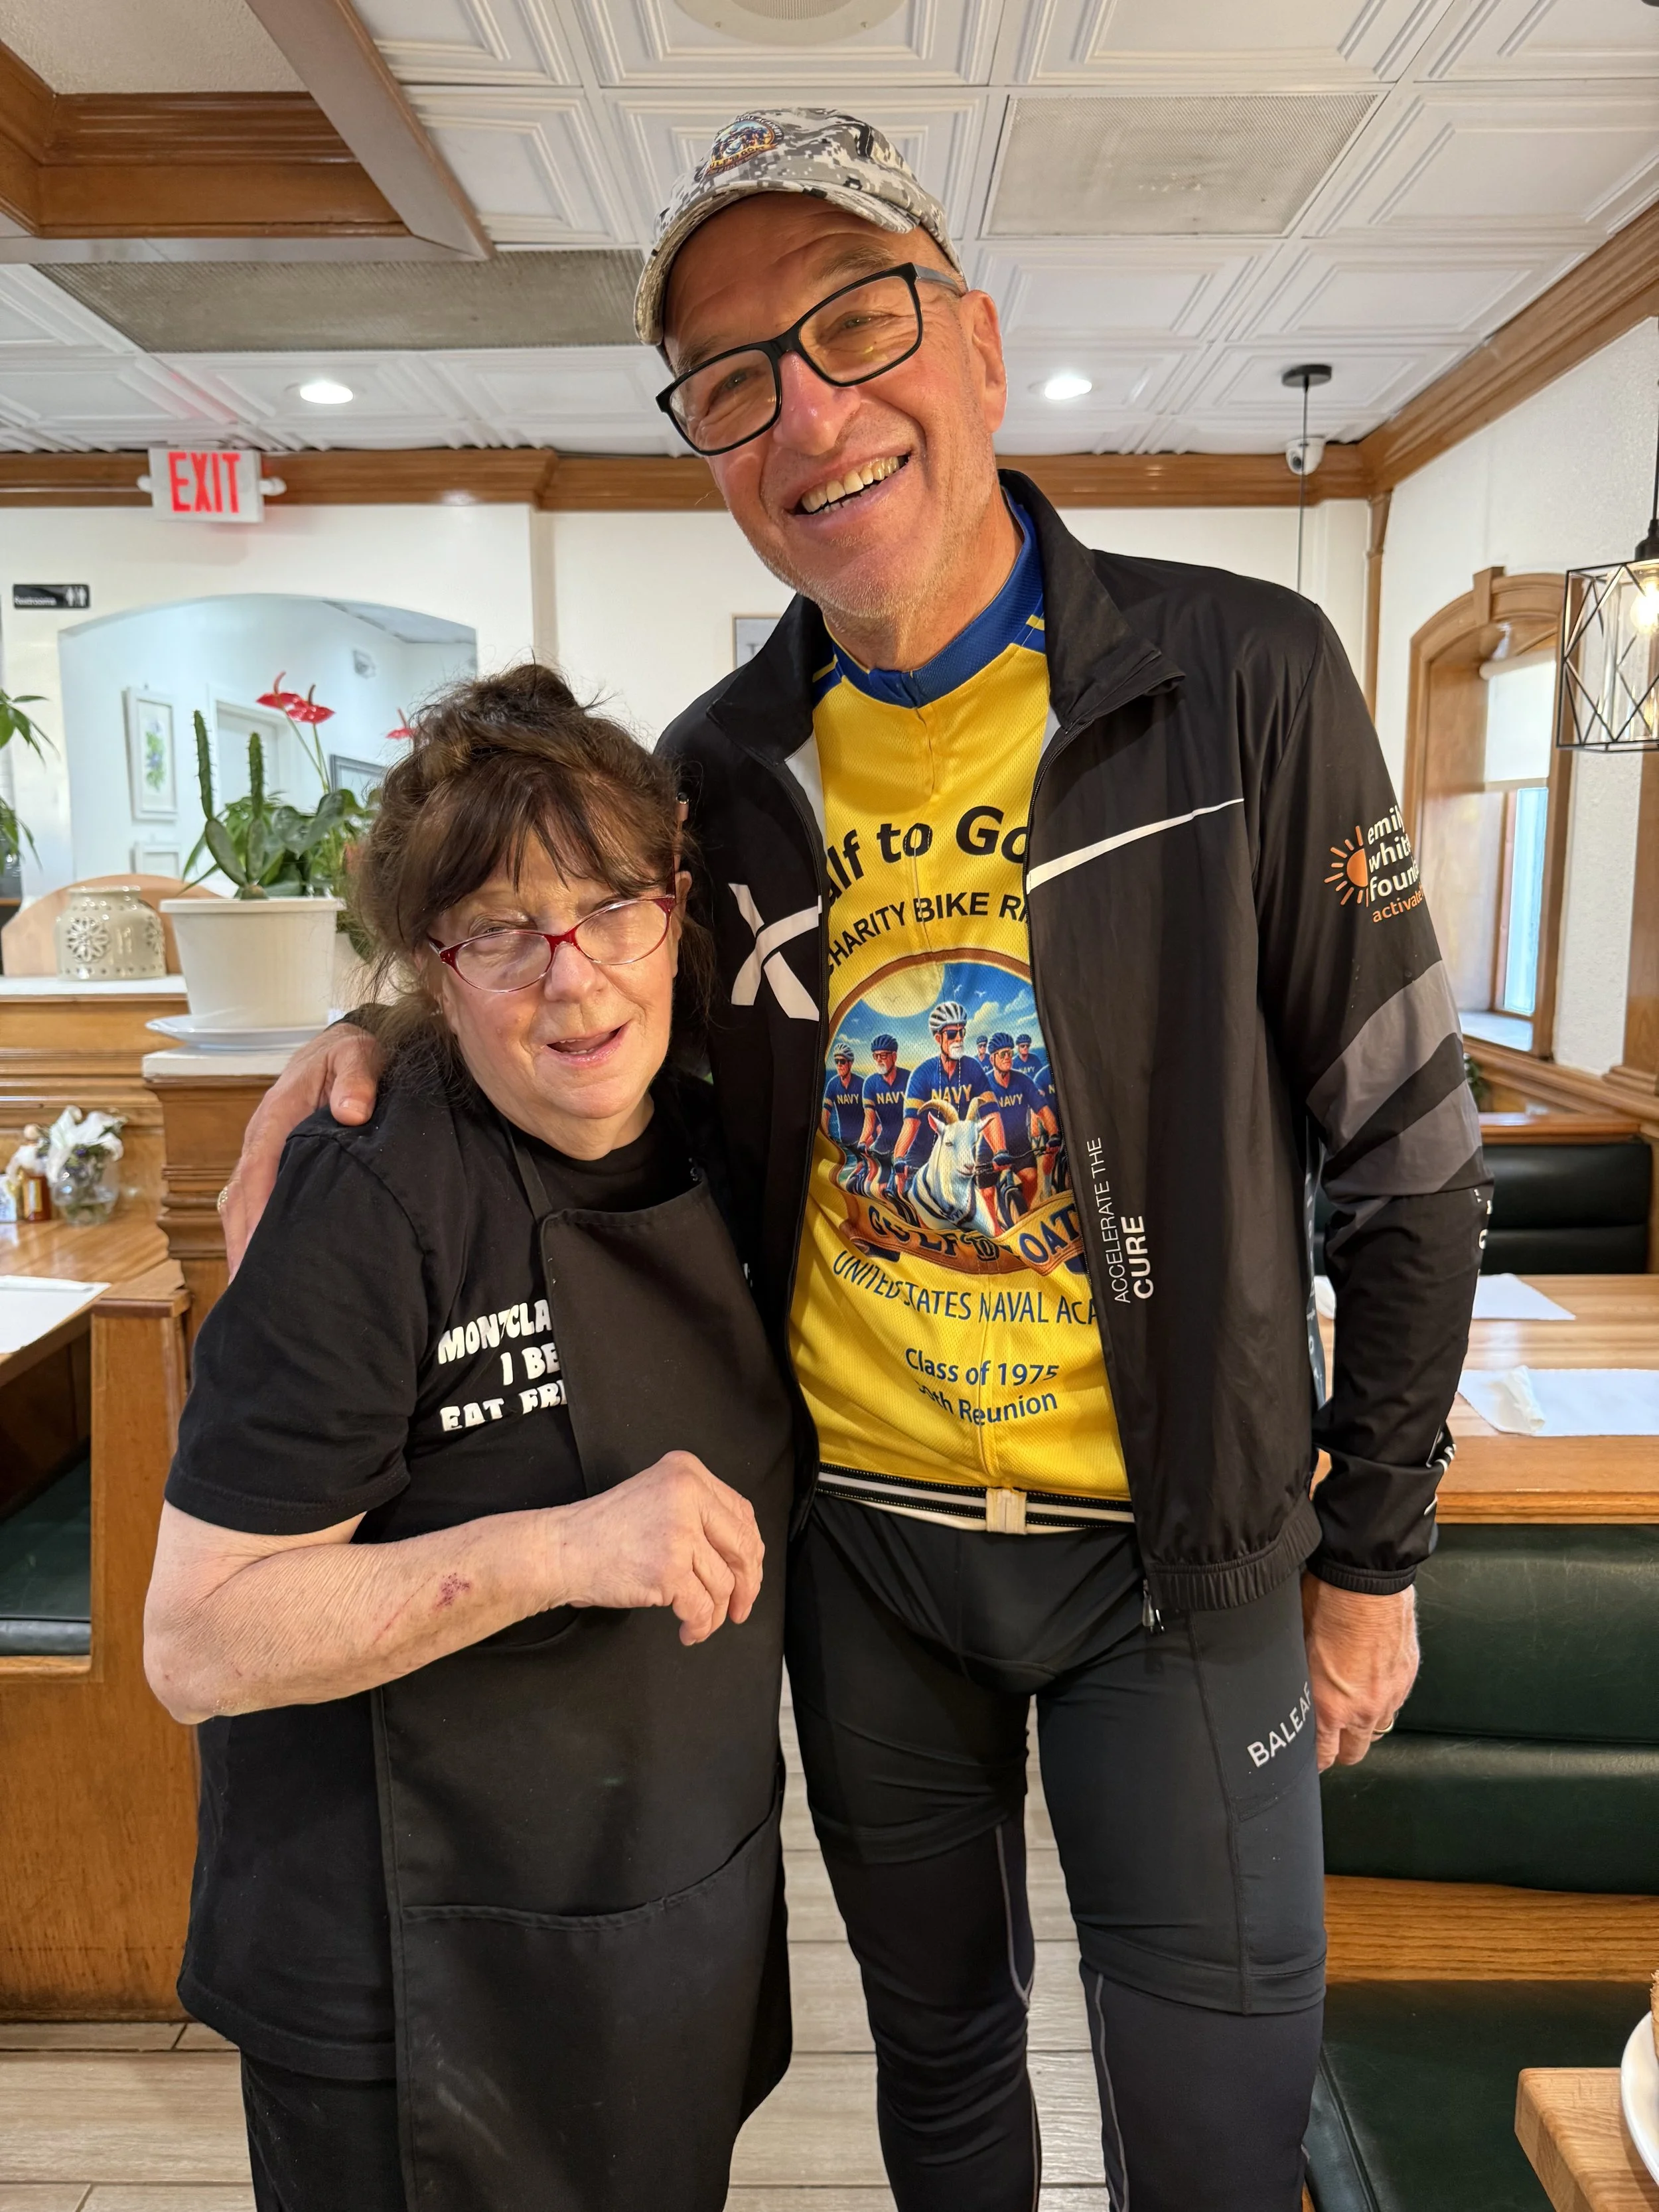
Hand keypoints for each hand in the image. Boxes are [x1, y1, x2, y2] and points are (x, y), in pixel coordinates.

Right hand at [222, 1024, 386, 1276]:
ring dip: (242, 1246)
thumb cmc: (353, 1054)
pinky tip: (262, 1269)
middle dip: (241, 1245)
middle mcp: (262, 1140)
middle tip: (249, 1297)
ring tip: (249, 1298)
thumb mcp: (359, 1056)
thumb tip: (352, 1111)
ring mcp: (264, 1155)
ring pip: (241, 1206)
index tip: (261, 1252)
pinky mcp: (274, 1166)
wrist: (345, 1046)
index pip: (259, 1170)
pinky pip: (254, 1203)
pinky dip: (252, 1235)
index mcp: (276, 1117)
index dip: (259, 1211)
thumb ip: (357, 1079)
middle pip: (241, 1199)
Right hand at [544, 1452, 763, 1646]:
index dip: (751, 1551)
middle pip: (743, 1546)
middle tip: (741, 1608)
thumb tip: (743, 1554)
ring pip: (723, 1582)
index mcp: (687, 1472)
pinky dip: (700, 1625)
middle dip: (747, 1585)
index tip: (748, 1574)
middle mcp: (688, 1494)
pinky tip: (689, 1630)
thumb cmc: (604, 1531)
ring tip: (702, 1622)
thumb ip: (698, 1513)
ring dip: (717, 1611)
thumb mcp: (658, 1499)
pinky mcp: (669, 1568)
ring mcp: (679, 1531)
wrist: (562, 1549)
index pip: (742, 1513)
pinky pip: (701, 1607)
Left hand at [1301, 1575, 1418, 1770]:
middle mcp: (1362, 1710)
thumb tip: (1290, 1692)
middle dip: (1340, 1749)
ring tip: (1349, 1708)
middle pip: (1354, 1753)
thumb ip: (1299, 1681)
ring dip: (1363, 1724)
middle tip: (1329, 1735)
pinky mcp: (1407, 1677)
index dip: (1315, 1759)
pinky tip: (1369, 1683)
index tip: (1309, 1756)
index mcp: (1328, 1707)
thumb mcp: (1295, 1646)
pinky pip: (1394, 1702)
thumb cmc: (1324, 1605)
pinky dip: (1382, 1699)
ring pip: (1376, 1729)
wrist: (1366, 1581)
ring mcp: (1390, 1695)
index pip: (1323, 1756)